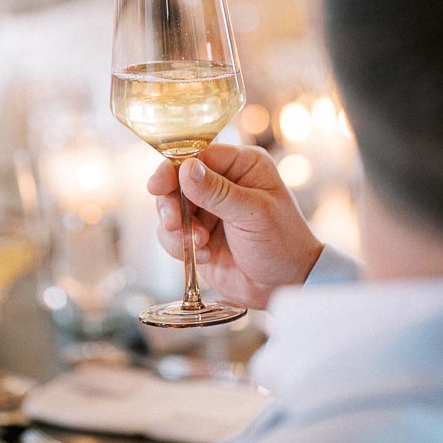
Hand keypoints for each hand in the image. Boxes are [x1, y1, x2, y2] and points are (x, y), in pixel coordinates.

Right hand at [149, 144, 322, 309]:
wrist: (284, 287)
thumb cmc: (282, 244)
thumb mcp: (252, 214)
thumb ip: (217, 191)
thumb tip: (185, 168)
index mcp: (243, 165)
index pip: (199, 155)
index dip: (174, 168)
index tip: (159, 185)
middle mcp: (223, 182)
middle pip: (177, 180)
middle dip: (171, 203)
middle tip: (173, 222)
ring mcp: (209, 209)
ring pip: (170, 208)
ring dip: (177, 228)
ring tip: (199, 243)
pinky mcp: (198, 234)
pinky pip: (172, 234)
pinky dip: (180, 245)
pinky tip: (204, 254)